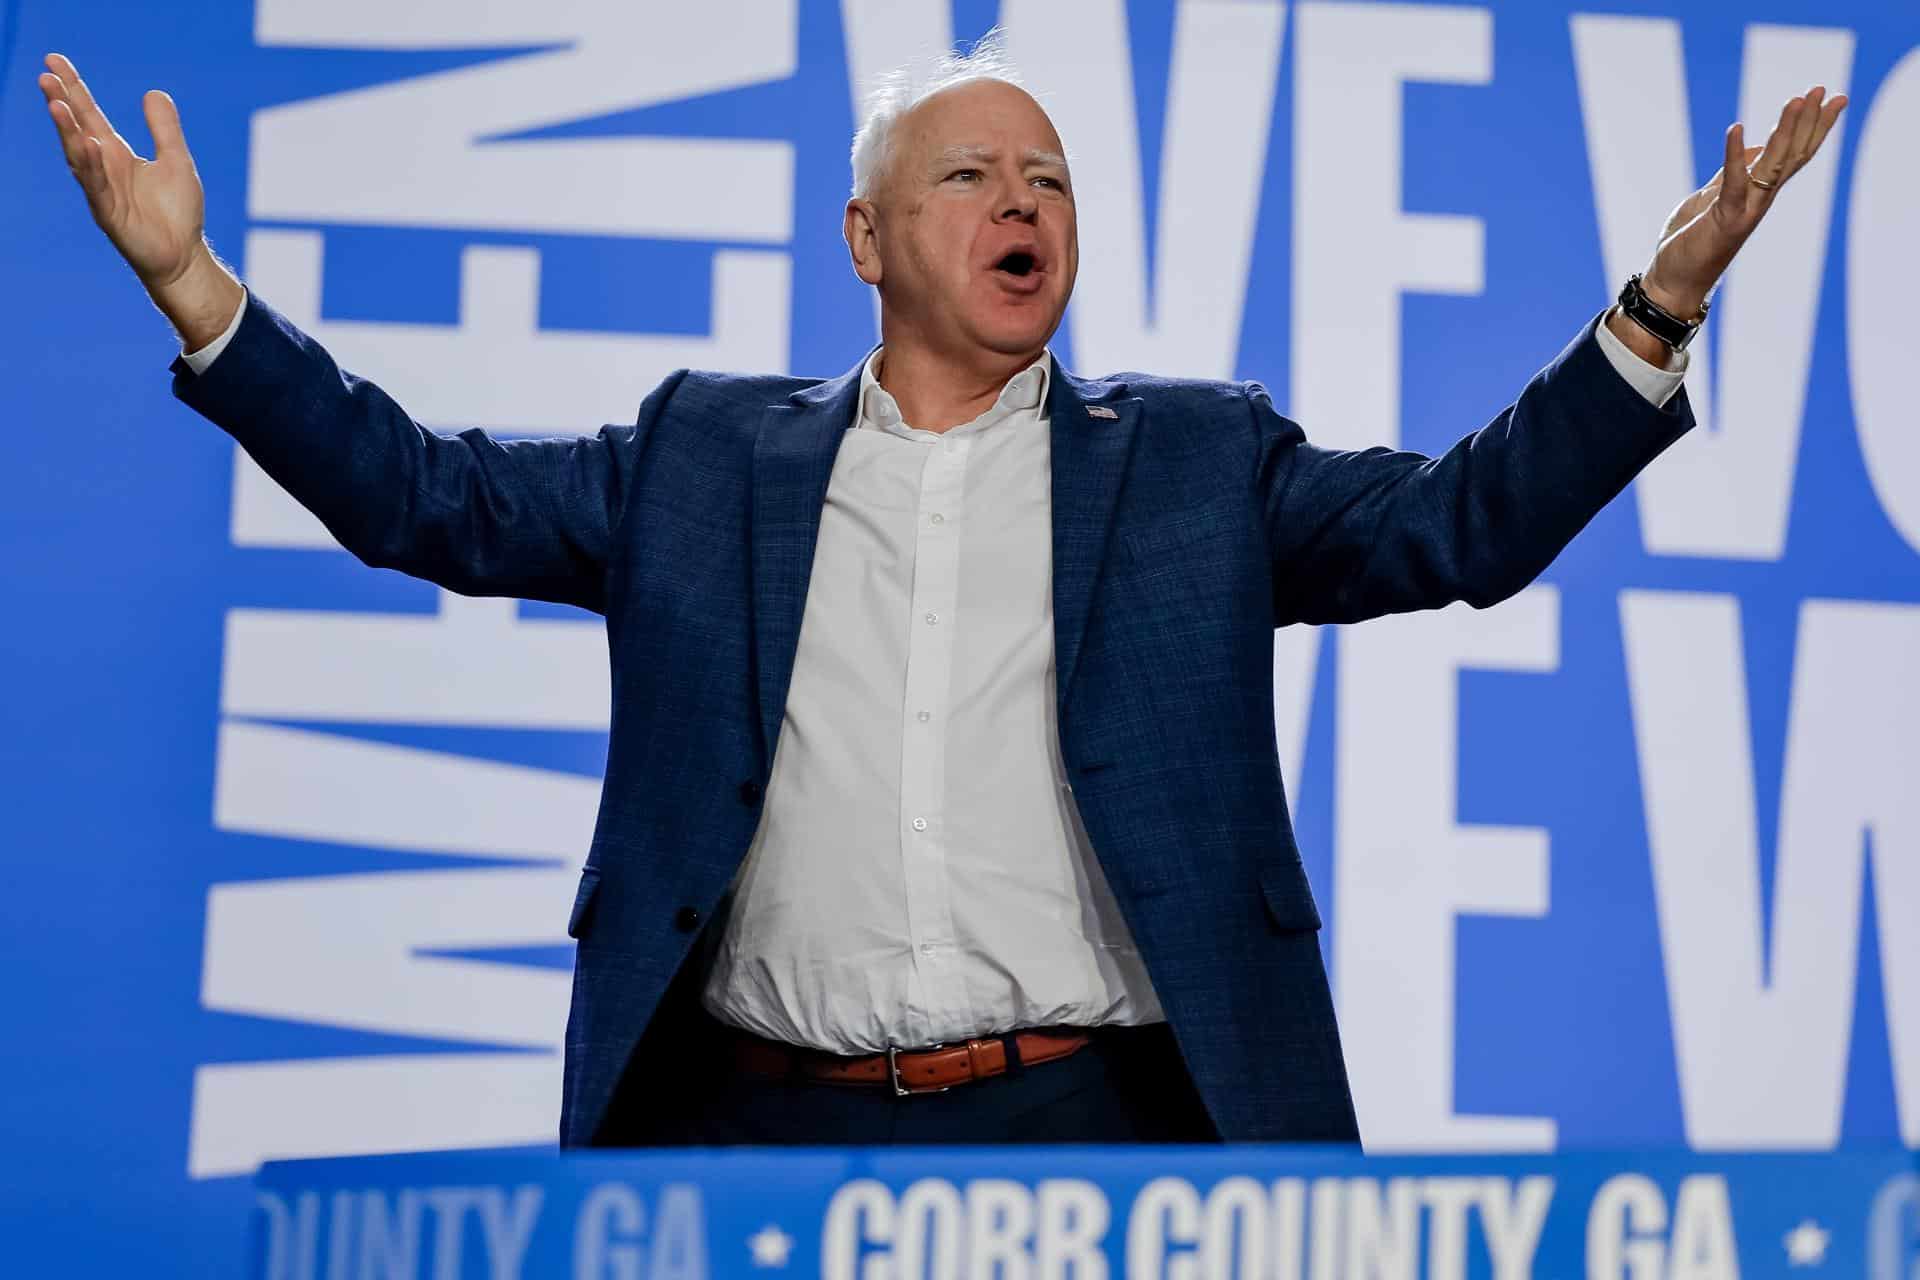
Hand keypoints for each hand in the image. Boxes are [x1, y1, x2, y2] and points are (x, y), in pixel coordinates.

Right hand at [40, 52, 209, 289]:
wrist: (184, 256)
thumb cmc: (178, 212)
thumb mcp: (177, 161)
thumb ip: (164, 129)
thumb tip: (153, 92)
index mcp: (116, 154)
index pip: (89, 113)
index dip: (73, 87)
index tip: (54, 59)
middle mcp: (103, 168)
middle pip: (76, 129)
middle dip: (61, 102)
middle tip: (46, 75)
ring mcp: (102, 191)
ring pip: (78, 156)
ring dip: (67, 131)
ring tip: (57, 103)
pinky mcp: (109, 214)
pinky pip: (96, 186)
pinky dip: (91, 165)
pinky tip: (88, 144)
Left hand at [1639, 86, 1848, 317]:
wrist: (1673, 282)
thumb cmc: (1690, 242)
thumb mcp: (1710, 196)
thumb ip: (1730, 173)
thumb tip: (1751, 148)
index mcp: (1757, 192)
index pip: (1792, 153)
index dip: (1810, 125)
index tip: (1826, 96)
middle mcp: (1759, 199)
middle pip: (1793, 155)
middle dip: (1810, 122)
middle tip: (1825, 90)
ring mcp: (1746, 209)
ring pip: (1775, 164)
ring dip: (1786, 131)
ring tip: (1799, 100)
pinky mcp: (1726, 218)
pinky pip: (1733, 182)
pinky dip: (1733, 155)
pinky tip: (1736, 128)